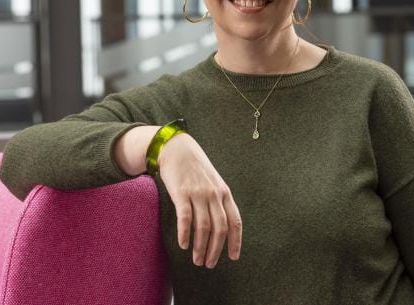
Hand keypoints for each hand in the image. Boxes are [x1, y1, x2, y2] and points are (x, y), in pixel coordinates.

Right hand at [157, 133, 241, 267]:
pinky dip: (185, 234)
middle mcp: (214, 194)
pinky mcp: (181, 193)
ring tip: (197, 260)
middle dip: (216, 250)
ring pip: (203, 227)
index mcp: (224, 193)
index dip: (236, 241)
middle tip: (209, 264)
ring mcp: (198, 193)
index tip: (233, 257)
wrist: (177, 148)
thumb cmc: (195, 169)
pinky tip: (183, 245)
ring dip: (201, 247)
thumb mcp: (213, 182)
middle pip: (220, 228)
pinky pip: (185, 217)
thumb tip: (221, 227)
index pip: (235, 221)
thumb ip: (218, 201)